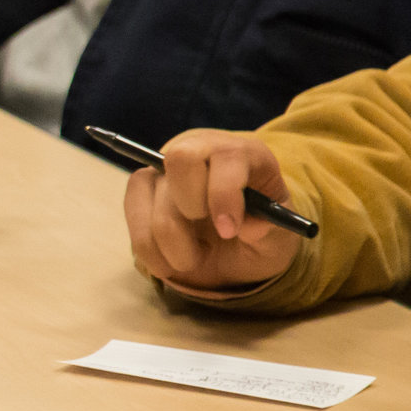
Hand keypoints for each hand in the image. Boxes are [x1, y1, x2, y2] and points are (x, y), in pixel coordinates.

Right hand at [120, 129, 301, 295]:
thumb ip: (270, 230)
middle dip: (189, 208)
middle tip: (205, 241)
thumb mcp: (278, 239)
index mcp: (244, 154)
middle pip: (180, 159)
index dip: (224, 192)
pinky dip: (150, 250)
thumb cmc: (258, 236)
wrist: (231, 250)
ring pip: (149, 191)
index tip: (228, 231)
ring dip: (171, 242)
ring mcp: (165, 167)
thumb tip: (250, 224)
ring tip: (192, 259)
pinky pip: (132, 216)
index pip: (226, 156)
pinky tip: (170, 260)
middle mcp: (200, 149)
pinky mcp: (141, 188)